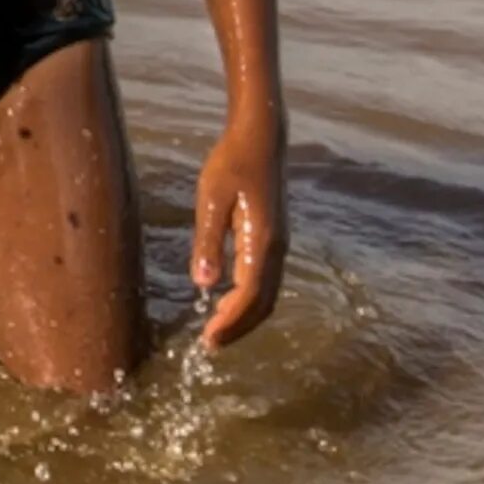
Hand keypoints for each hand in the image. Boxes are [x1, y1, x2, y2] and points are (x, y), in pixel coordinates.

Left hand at [192, 111, 287, 348]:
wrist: (261, 139)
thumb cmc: (232, 164)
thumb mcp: (211, 199)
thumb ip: (208, 242)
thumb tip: (204, 285)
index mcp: (262, 243)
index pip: (249, 296)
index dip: (231, 323)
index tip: (209, 341)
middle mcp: (277, 250)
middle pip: (263, 303)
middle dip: (239, 326)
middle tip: (211, 344)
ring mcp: (280, 245)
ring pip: (268, 294)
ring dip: (245, 315)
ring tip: (218, 328)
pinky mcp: (275, 238)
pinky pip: (266, 280)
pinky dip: (250, 298)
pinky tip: (229, 297)